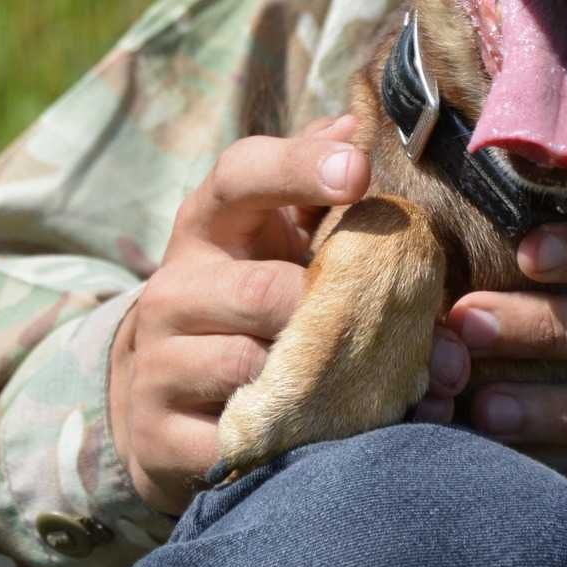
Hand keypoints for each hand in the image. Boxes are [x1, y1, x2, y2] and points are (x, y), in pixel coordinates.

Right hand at [111, 113, 471, 513]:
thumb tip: (354, 121)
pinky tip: (333, 445)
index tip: (359, 173)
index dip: (299, 167)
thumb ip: (313, 187)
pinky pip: (241, 441)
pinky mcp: (160, 436)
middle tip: (411, 340)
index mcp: (209, 226)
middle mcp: (175, 288)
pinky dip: (297, 446)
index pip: (242, 174)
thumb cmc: (242, 304)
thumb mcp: (269, 240)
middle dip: (340, 318)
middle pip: (265, 291)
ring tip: (394, 399)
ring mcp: (161, 363)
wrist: (155, 399)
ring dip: (333, 389)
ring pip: (252, 368)